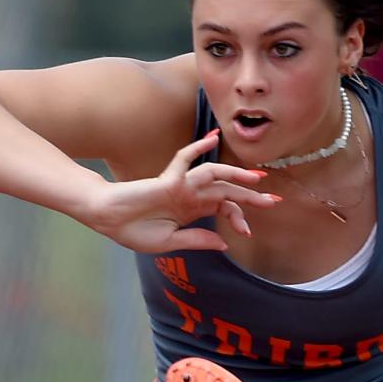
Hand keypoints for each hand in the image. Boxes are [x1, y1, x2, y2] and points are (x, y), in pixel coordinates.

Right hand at [87, 129, 279, 253]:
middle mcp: (190, 196)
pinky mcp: (168, 180)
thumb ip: (196, 239)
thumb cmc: (132, 230)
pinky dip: (198, 147)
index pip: (223, 208)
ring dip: (236, 175)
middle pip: (226, 191)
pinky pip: (186, 159)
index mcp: (191, 211)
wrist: (107, 220)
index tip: (249, 232)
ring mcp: (181, 186)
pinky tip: (212, 138)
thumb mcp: (170, 242)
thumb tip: (224, 243)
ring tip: (256, 179)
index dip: (239, 217)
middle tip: (275, 200)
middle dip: (251, 196)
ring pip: (214, 175)